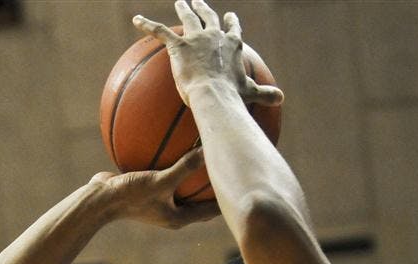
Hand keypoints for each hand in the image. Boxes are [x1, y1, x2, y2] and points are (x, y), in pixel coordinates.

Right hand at [90, 148, 219, 228]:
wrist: (97, 200)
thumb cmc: (129, 195)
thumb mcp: (159, 181)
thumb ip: (185, 167)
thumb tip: (209, 150)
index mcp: (179, 218)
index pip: (211, 211)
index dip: (228, 200)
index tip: (243, 185)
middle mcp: (172, 212)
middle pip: (201, 200)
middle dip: (215, 187)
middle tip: (232, 168)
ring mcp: (160, 202)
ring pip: (185, 188)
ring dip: (196, 175)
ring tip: (210, 155)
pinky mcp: (149, 191)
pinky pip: (168, 176)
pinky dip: (175, 164)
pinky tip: (177, 144)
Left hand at [133, 0, 282, 108]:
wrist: (214, 95)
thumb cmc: (233, 97)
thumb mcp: (250, 94)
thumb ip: (265, 94)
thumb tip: (281, 99)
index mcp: (233, 45)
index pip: (233, 31)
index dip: (231, 24)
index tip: (230, 18)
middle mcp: (215, 36)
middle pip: (209, 17)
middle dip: (204, 8)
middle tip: (199, 1)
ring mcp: (197, 38)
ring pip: (188, 18)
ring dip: (183, 9)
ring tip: (179, 2)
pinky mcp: (179, 45)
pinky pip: (159, 31)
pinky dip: (146, 25)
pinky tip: (136, 20)